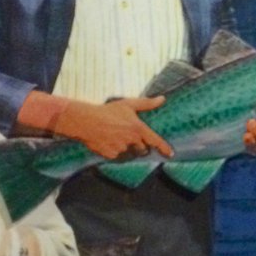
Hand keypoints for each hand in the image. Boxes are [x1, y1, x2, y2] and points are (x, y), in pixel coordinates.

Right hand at [55, 97, 172, 159]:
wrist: (86, 121)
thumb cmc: (107, 111)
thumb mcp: (128, 104)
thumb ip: (147, 103)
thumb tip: (162, 99)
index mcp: (138, 128)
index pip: (155, 141)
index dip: (164, 148)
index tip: (170, 154)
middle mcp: (131, 140)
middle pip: (143, 150)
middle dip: (140, 147)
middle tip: (131, 138)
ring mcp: (121, 149)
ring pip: (130, 154)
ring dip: (128, 150)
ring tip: (117, 138)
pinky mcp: (111, 155)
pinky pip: (117, 157)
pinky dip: (115, 152)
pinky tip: (109, 142)